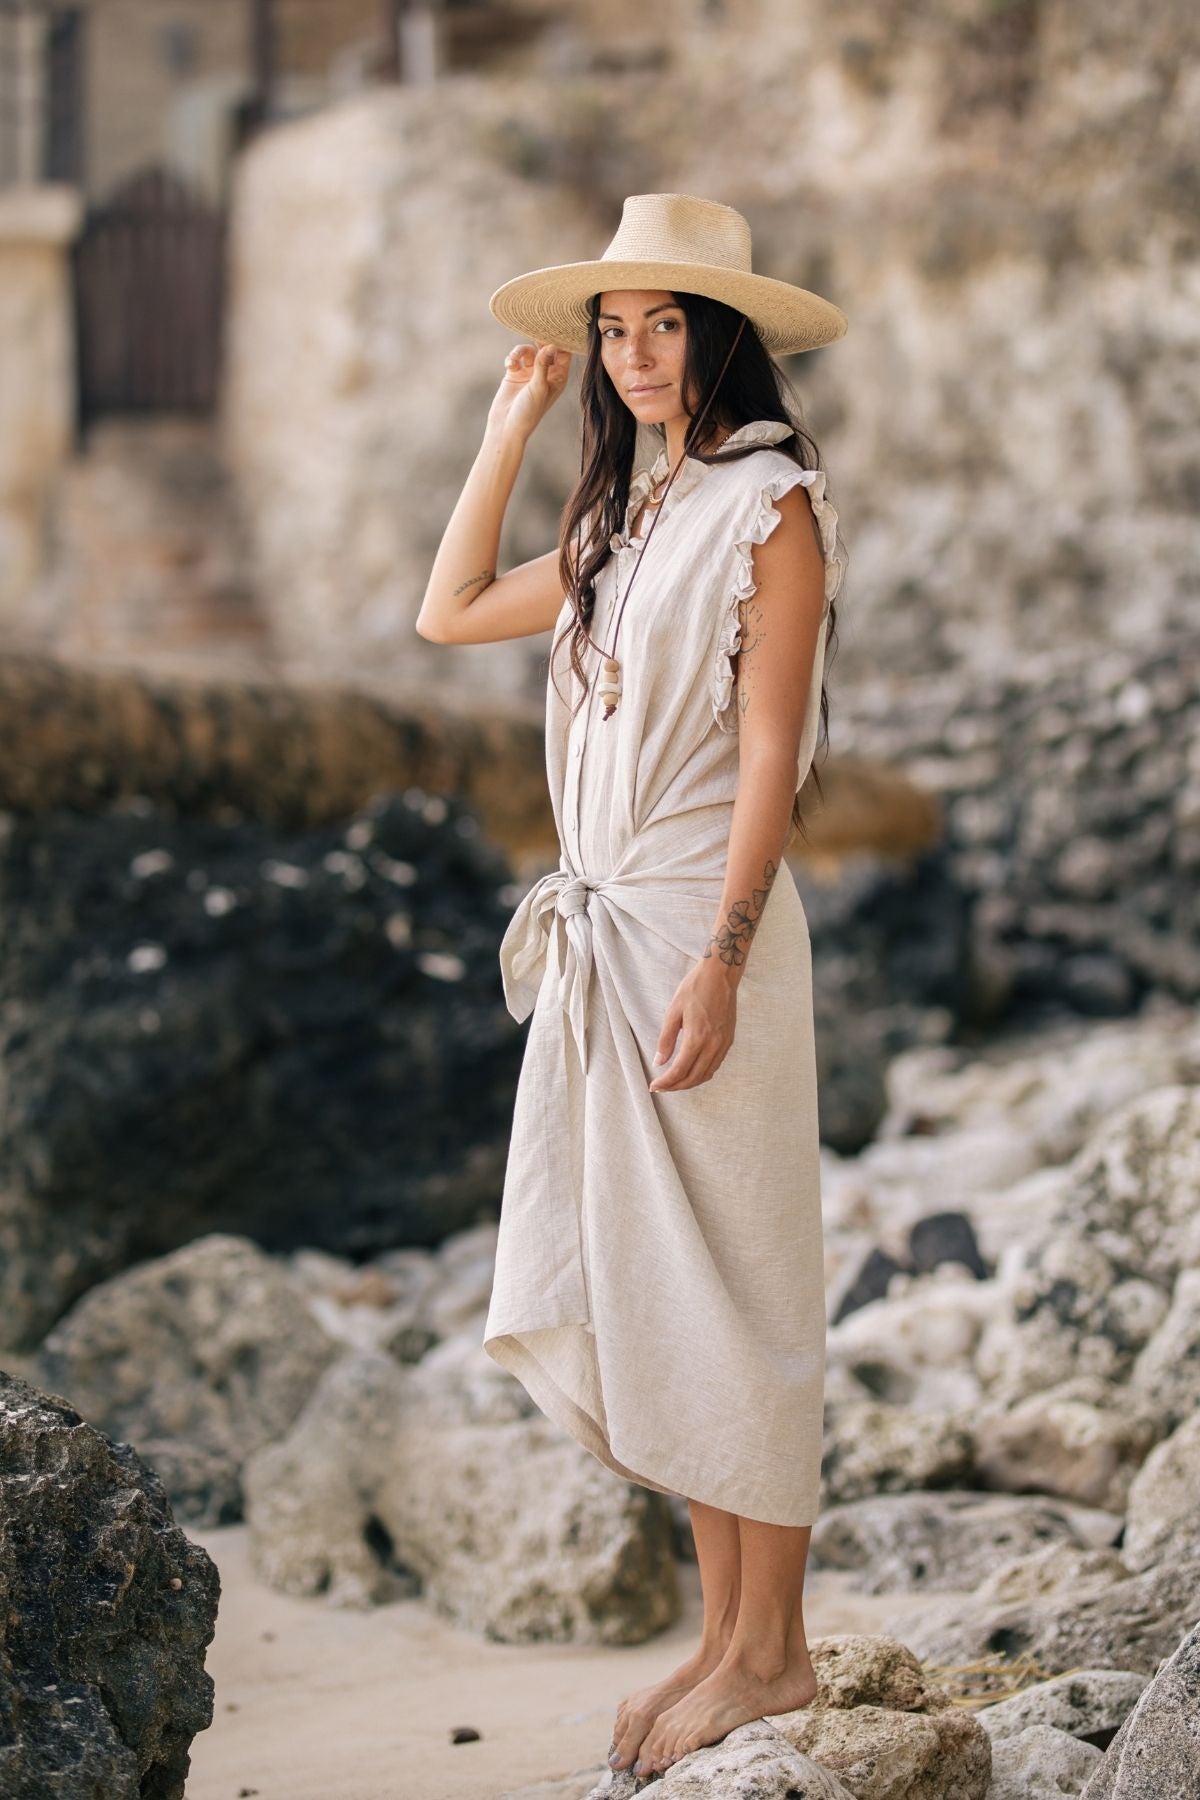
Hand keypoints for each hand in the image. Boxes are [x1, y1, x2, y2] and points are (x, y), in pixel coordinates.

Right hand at [486, 340, 571, 443]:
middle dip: (540, 339)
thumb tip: (551, 345)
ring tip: (513, 361)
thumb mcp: (538, 387)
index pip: (564, 353)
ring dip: (520, 351)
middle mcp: (546, 373)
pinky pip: (516, 357)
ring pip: (528, 350)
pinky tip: (509, 366)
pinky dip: (512, 358)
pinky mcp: (515, 373)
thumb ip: (543, 365)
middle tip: (534, 330)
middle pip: (547, 347)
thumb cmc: (528, 412)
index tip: (554, 327)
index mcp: (558, 377)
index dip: (561, 340)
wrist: (506, 426)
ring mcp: (530, 372)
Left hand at [648, 960, 738, 1092]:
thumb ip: (666, 1039)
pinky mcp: (729, 1040)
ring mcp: (724, 1043)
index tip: (654, 1086)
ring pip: (707, 1074)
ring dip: (690, 1082)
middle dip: (676, 1086)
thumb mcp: (673, 1011)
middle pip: (694, 1077)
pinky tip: (691, 1070)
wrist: (721, 974)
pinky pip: (715, 1065)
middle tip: (662, 1088)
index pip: (680, 1070)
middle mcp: (714, 1044)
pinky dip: (702, 1073)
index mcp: (698, 1037)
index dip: (666, 1082)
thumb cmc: (695, 988)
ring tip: (674, 1082)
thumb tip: (659, 1062)